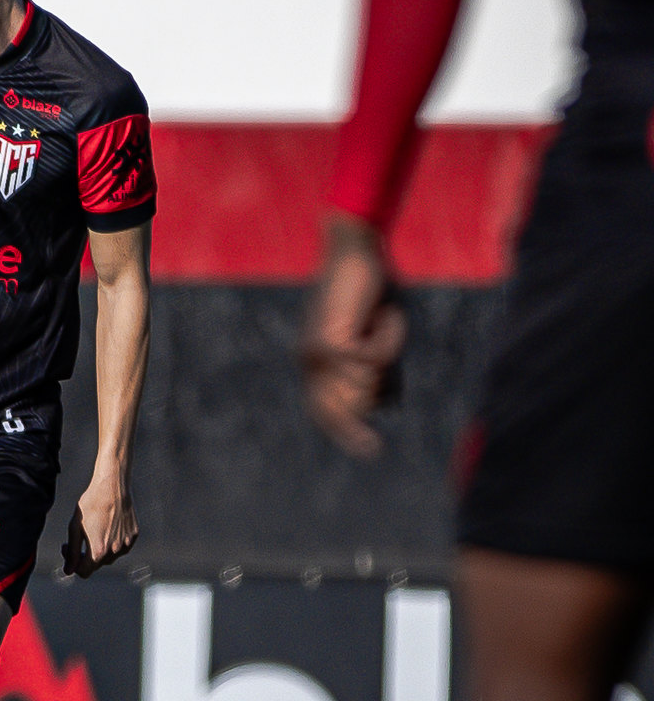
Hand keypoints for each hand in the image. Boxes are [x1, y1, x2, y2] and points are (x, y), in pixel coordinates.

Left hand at [63, 469, 136, 577]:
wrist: (112, 488)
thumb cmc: (90, 505)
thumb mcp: (75, 528)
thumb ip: (72, 552)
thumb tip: (69, 571)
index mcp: (98, 551)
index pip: (84, 572)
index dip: (73, 564)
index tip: (67, 549)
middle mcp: (115, 552)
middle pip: (96, 564)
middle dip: (85, 555)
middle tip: (79, 538)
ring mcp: (126, 545)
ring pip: (109, 557)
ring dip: (100, 549)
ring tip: (95, 529)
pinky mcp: (133, 537)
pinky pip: (121, 547)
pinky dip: (112, 542)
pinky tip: (107, 526)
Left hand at [300, 214, 405, 458]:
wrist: (356, 250)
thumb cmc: (371, 290)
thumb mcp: (377, 336)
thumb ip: (377, 370)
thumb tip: (385, 406)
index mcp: (315, 363)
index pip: (326, 411)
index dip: (346, 432)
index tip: (369, 450)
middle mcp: (309, 362)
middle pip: (352, 406)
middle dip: (382, 382)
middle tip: (383, 333)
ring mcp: (316, 354)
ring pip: (369, 384)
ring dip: (390, 351)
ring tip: (381, 319)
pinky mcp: (330, 343)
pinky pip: (376, 361)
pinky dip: (391, 338)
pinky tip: (382, 314)